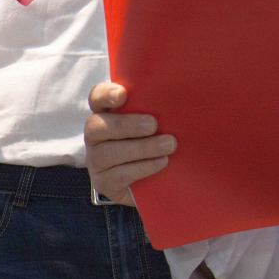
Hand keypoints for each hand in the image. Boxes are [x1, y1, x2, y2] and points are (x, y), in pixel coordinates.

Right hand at [83, 82, 175, 204]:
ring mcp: (96, 160)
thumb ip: (156, 108)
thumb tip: (182, 95)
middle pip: (96, 126)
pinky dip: (143, 167)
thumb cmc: (154, 142)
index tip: (123, 95)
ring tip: (169, 145)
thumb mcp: (154, 122)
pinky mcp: (103, 183)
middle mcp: (96, 136)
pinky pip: (119, 175)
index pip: (97, 98)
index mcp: (107, 114)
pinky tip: (162, 162)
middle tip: (153, 125)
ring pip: (107, 153)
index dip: (106, 95)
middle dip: (125, 125)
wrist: (150, 182)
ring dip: (141, 148)